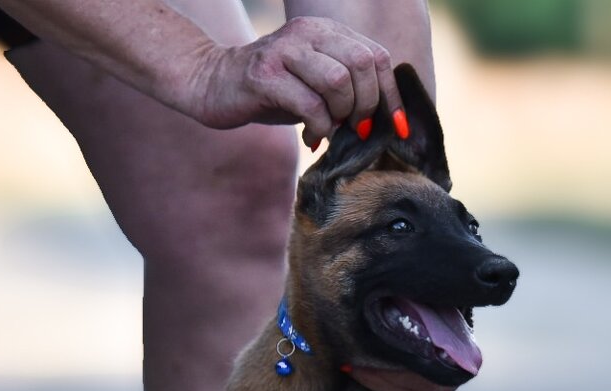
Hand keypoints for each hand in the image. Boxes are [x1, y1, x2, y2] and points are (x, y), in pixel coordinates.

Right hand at [191, 17, 403, 147]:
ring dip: (341, 115)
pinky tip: (311, 138)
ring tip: (329, 129)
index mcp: (325, 31)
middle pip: (362, 64)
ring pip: (338, 81)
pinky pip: (309, 104)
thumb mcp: (316, 83)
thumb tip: (387, 119)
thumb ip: (348, 88)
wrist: (213, 84)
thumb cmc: (273, 91)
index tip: (397, 127)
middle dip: (367, 105)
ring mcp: (284, 51)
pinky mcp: (264, 76)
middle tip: (354, 127)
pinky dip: (319, 128)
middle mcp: (307, 33)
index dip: (392, 95)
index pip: (377, 56)